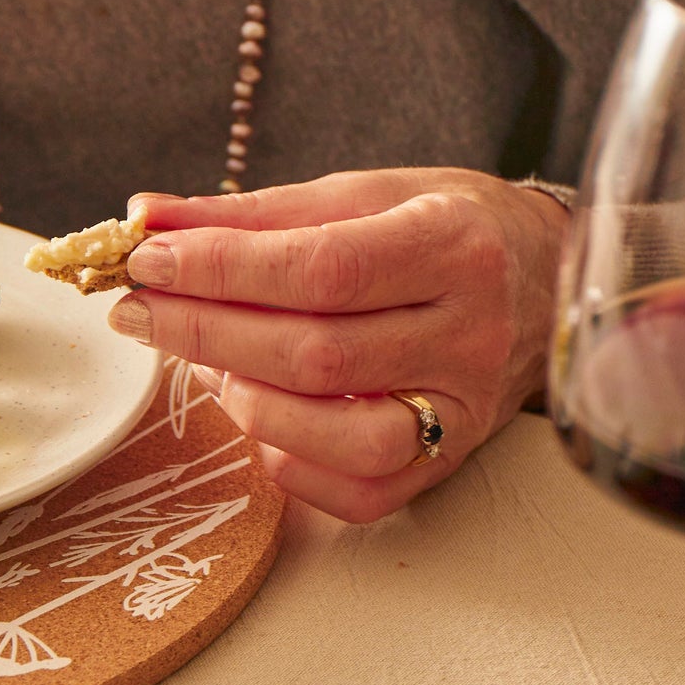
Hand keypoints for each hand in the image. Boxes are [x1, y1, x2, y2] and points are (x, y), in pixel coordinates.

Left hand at [113, 169, 567, 521]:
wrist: (547, 282)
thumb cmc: (444, 232)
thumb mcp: (361, 195)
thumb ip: (254, 214)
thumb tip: (148, 220)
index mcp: (453, 244)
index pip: (321, 268)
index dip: (222, 270)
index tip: (147, 262)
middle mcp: (469, 332)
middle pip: (317, 353)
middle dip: (207, 332)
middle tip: (137, 311)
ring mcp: (463, 409)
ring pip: (338, 435)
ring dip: (247, 403)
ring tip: (205, 361)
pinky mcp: (449, 463)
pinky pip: (356, 489)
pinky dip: (289, 460)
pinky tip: (261, 413)